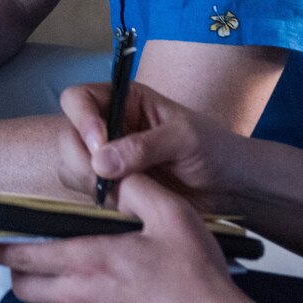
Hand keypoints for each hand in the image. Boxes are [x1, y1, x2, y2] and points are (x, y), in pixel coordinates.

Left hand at [0, 176, 273, 302]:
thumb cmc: (199, 278)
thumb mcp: (173, 216)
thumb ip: (134, 187)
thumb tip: (110, 171)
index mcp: (89, 262)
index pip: (21, 256)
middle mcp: (82, 298)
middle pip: (26, 287)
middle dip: (19, 270)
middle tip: (28, 253)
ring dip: (62, 288)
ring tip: (93, 270)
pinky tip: (123, 295)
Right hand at [56, 83, 248, 214]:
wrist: (233, 188)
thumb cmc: (215, 150)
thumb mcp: (183, 139)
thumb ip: (142, 147)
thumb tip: (99, 161)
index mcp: (123, 101)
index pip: (78, 99)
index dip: (81, 119)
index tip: (100, 144)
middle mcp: (109, 126)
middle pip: (68, 136)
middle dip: (82, 158)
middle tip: (109, 179)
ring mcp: (109, 159)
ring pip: (72, 167)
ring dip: (91, 182)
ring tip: (129, 192)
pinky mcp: (114, 188)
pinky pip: (89, 193)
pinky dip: (102, 201)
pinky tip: (130, 204)